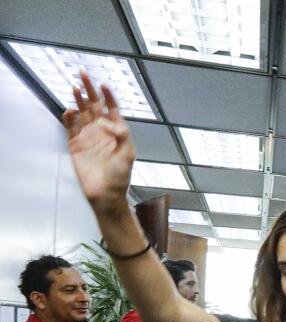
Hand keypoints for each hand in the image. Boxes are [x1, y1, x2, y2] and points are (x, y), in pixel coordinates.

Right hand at [62, 71, 135, 214]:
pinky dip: (69, 117)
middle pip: (94, 105)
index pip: (112, 108)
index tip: (103, 84)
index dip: (107, 96)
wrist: (105, 193)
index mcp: (116, 132)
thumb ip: (123, 135)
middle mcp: (102, 131)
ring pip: (81, 112)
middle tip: (83, 74)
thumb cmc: (120, 176)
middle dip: (90, 90)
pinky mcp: (76, 144)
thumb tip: (108, 121)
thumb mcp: (128, 154)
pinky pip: (70, 126)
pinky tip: (69, 109)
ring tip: (76, 87)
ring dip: (78, 100)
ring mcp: (88, 136)